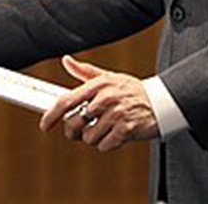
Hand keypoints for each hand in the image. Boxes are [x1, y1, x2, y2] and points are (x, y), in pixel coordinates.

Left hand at [39, 55, 159, 151]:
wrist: (162, 102)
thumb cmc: (133, 90)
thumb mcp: (109, 77)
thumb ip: (85, 72)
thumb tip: (66, 61)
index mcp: (98, 85)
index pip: (67, 101)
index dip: (51, 115)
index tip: (44, 125)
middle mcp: (105, 99)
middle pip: (74, 124)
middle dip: (74, 131)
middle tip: (82, 129)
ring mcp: (115, 115)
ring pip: (88, 138)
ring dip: (94, 137)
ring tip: (107, 127)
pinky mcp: (125, 130)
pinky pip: (104, 146)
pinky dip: (108, 144)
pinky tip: (117, 134)